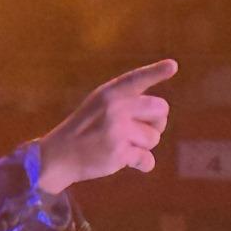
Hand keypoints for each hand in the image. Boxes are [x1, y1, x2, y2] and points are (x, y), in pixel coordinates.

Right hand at [36, 60, 175, 194]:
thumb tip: (162, 111)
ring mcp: (117, 131)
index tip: (172, 66)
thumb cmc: (84, 129)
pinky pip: (147, 159)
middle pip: (161, 109)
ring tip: (122, 145)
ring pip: (154, 137)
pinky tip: (128, 161)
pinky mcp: (119, 153)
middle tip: (139, 130)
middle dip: (157, 122)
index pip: (137, 78)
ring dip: (143, 145)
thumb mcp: (98, 104)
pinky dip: (142, 164)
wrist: (59, 156)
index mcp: (110, 93)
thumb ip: (125, 100)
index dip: (156, 71)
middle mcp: (115, 108)